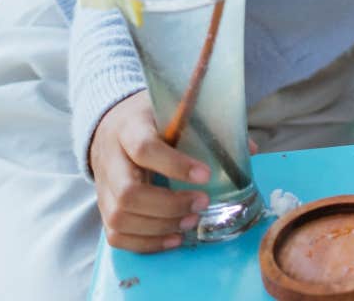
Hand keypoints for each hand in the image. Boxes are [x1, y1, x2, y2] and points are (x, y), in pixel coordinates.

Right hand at [90, 90, 211, 252]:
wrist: (113, 124)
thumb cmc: (152, 119)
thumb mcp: (176, 110)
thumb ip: (209, 127)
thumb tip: (250, 150)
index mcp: (130, 128)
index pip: (145, 148)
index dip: (175, 165)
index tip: (206, 175)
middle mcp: (111, 158)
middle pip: (128, 192)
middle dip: (169, 205)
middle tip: (203, 203)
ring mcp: (104, 185)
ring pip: (119, 217)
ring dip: (159, 227)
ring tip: (192, 222)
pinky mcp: (103, 206)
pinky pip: (116, 234)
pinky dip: (145, 243)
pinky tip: (174, 238)